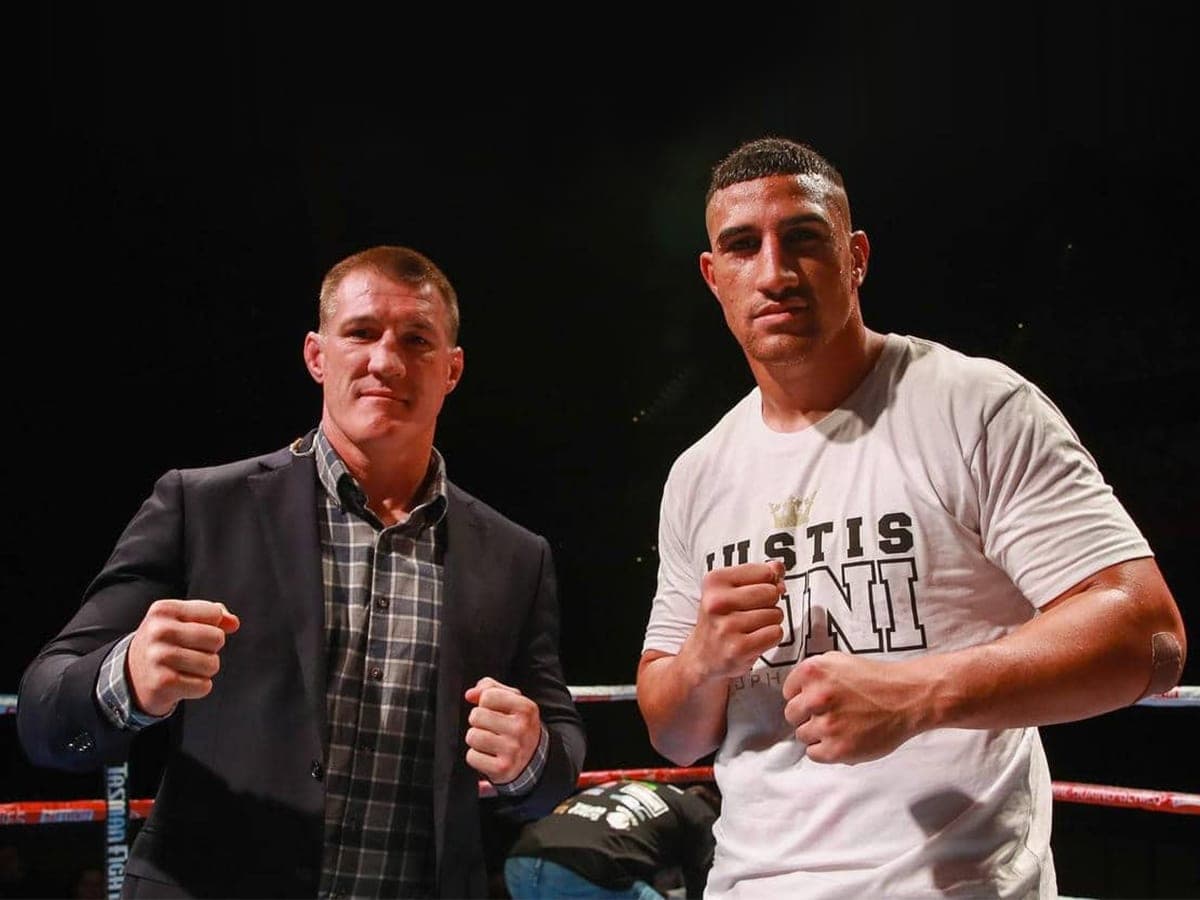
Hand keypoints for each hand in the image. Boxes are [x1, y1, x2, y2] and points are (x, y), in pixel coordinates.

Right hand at [126, 599, 239, 716]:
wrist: (131, 677)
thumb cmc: (165, 644)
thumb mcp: (182, 620)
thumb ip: (212, 613)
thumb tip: (233, 623)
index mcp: (164, 610)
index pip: (214, 613)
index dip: (211, 626)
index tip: (191, 632)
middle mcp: (159, 631)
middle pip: (217, 638)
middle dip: (210, 649)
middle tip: (189, 652)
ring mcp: (159, 658)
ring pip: (212, 664)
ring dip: (204, 670)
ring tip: (184, 667)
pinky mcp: (163, 683)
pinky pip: (204, 686)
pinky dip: (198, 687)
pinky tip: (181, 682)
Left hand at [463, 676, 541, 783]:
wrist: (533, 760)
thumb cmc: (518, 726)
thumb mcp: (513, 702)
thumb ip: (491, 689)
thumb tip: (470, 694)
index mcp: (526, 708)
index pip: (488, 696)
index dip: (485, 703)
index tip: (494, 711)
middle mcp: (521, 729)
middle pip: (476, 716)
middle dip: (479, 722)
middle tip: (491, 728)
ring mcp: (512, 750)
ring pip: (472, 736)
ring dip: (476, 739)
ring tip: (489, 742)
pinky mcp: (502, 769)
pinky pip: (472, 756)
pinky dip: (476, 757)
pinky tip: (489, 756)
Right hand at [682, 560, 785, 680]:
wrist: (703, 655)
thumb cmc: (722, 618)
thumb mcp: (731, 589)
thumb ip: (758, 573)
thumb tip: (778, 567)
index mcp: (715, 581)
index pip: (765, 572)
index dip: (769, 582)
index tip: (757, 593)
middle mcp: (717, 602)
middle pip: (771, 592)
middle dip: (770, 603)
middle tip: (752, 613)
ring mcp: (727, 626)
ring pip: (776, 614)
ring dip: (770, 622)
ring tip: (751, 628)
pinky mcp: (738, 648)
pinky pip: (776, 633)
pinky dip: (772, 637)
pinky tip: (755, 639)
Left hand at [782, 651, 925, 763]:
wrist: (908, 698)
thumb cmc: (876, 680)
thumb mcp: (839, 661)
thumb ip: (814, 674)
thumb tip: (795, 691)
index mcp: (814, 671)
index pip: (787, 692)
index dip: (801, 697)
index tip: (814, 700)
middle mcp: (816, 696)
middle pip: (791, 714)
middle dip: (806, 715)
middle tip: (827, 714)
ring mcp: (827, 724)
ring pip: (802, 735)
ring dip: (817, 733)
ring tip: (839, 726)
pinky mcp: (838, 749)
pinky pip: (814, 754)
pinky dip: (825, 750)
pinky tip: (841, 740)